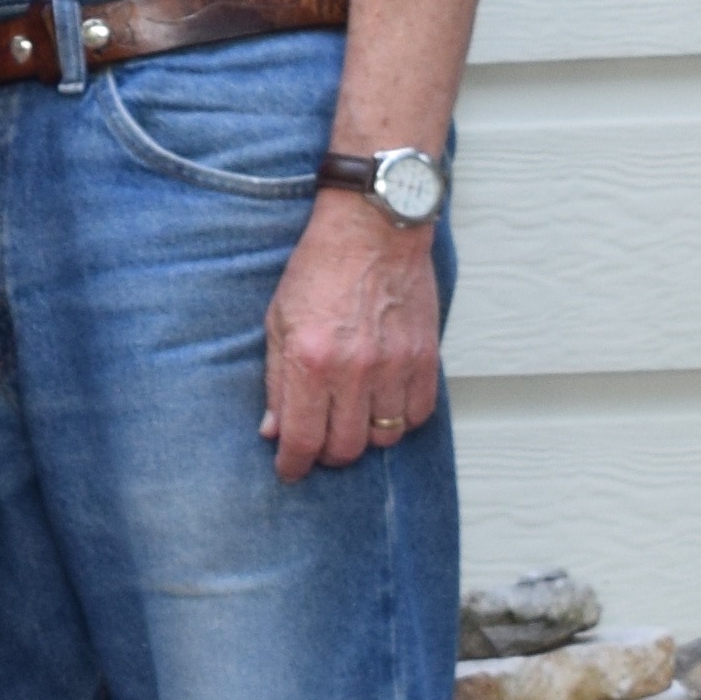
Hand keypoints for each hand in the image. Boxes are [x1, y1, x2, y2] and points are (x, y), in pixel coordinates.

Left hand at [264, 197, 444, 479]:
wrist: (373, 228)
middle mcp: (355, 369)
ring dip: (365, 437)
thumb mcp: (278, 320)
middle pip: (346, 448)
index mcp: (310, 360)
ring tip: (352, 418)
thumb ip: (276, 380)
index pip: (303, 439)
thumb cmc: (319, 267)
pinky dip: (401, 418)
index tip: (290, 471)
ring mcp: (395, 365)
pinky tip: (384, 403)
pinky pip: (418, 414)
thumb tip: (274, 430)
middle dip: (327, 454)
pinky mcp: (426, 357)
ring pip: (385, 437)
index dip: (293, 465)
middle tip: (319, 442)